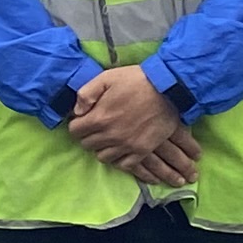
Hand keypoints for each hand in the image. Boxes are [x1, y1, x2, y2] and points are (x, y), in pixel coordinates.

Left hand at [67, 65, 194, 184]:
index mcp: (99, 118)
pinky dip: (119, 159)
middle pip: (87, 145)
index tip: (84, 119)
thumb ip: (86, 94)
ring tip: (108, 138)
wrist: (168, 89)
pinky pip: (124, 165)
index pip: (74, 131)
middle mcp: (110, 135)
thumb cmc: (136, 80)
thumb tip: (77, 111)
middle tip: (96, 127)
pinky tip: (120, 149)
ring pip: (103, 157)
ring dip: (102, 148)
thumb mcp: (106, 78)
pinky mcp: (142, 150)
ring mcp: (127, 145)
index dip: (77, 124)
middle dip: (88, 135)